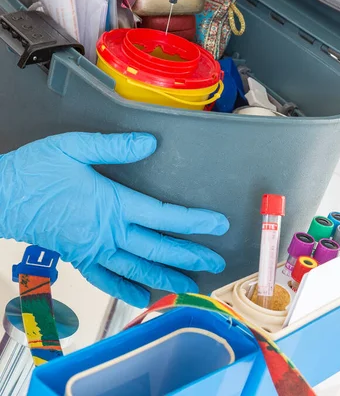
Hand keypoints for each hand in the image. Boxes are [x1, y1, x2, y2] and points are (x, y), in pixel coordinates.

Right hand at [0, 133, 228, 306]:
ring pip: (136, 269)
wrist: (3, 196)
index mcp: (111, 204)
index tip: (217, 225)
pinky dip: (125, 290)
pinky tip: (142, 297)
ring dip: (165, 277)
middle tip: (215, 264)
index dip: (193, 221)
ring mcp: (93, 249)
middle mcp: (107, 232)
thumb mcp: (75, 147)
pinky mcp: (78, 257)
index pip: (163, 216)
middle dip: (189, 256)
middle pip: (156, 248)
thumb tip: (149, 143)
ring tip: (189, 286)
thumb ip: (115, 147)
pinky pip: (105, 280)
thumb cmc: (36, 171)